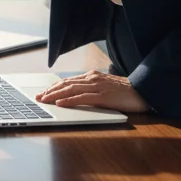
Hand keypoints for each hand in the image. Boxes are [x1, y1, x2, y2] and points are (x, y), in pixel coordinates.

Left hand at [34, 71, 149, 112]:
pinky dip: (69, 100)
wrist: (143, 91)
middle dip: (49, 91)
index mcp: (92, 76)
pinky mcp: (103, 96)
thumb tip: (76, 96)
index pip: (67, 81)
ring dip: (54, 95)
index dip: (53, 87)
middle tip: (37, 97)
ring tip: (44, 100)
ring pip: (70, 89)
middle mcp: (92, 78)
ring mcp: (97, 86)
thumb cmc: (125, 92)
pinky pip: (82, 98)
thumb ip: (91, 90)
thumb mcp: (105, 88)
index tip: (42, 93)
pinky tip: (60, 104)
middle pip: (65, 84)